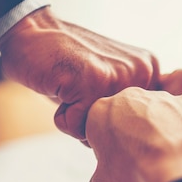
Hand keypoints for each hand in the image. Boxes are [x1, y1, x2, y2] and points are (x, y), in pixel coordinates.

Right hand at [0, 7, 159, 143]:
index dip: (109, 120)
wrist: (31, 34)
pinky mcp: (92, 82)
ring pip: (99, 132)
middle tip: (81, 90)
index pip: (139, 126)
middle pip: (121, 132)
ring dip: (78, 120)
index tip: (96, 92)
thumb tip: (137, 147)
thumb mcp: (113, 80)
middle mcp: (142, 71)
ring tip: (72, 88)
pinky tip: (61, 88)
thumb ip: (131, 106)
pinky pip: (77, 128)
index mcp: (151, 70)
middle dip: (94, 123)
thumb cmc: (69, 66)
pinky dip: (63, 118)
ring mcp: (118, 75)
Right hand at [85, 87, 181, 181]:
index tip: (119, 166)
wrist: (179, 168)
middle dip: (134, 136)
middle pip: (130, 118)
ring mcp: (163, 97)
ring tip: (168, 159)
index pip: (100, 130)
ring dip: (161, 133)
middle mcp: (131, 96)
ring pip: (160, 115)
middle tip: (143, 162)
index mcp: (101, 111)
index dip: (108, 151)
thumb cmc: (137, 173)